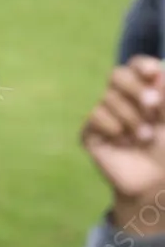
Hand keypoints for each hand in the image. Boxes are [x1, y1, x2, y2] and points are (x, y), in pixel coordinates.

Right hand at [82, 56, 164, 233]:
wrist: (154, 180)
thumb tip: (157, 74)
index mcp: (143, 90)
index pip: (136, 65)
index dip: (142, 65)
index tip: (153, 73)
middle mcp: (122, 99)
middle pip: (117, 75)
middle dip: (135, 88)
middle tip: (152, 105)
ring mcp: (104, 116)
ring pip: (108, 98)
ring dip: (131, 117)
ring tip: (144, 137)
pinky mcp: (90, 133)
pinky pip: (95, 116)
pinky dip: (112, 126)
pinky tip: (123, 142)